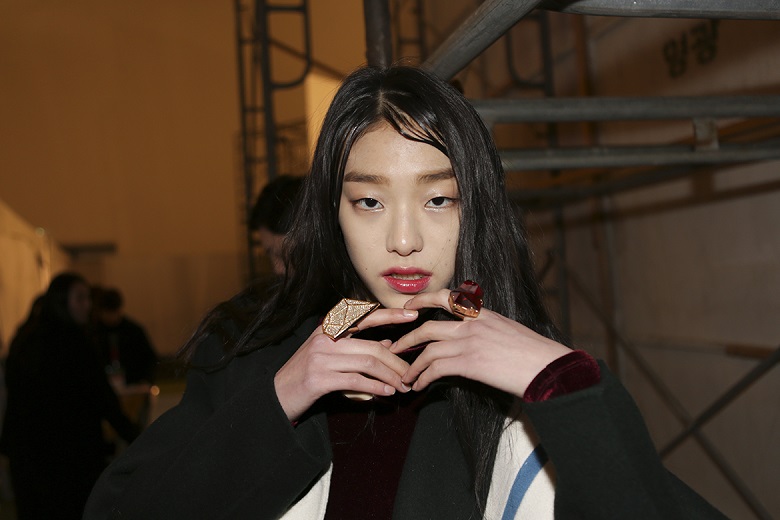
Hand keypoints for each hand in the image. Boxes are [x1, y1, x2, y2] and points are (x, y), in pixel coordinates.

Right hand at [274, 308, 416, 420]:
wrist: (276, 394)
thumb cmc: (307, 374)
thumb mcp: (330, 355)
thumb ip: (358, 347)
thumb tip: (391, 342)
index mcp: (328, 328)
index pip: (365, 316)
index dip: (390, 315)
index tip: (412, 315)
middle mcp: (324, 338)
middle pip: (373, 346)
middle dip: (397, 362)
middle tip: (411, 374)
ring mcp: (320, 357)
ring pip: (368, 363)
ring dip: (390, 377)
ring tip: (403, 387)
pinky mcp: (319, 378)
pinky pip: (356, 381)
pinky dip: (376, 387)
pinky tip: (386, 393)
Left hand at [390, 290, 569, 397]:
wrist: (549, 367)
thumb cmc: (535, 355)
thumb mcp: (509, 332)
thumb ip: (487, 330)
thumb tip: (474, 339)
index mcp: (483, 313)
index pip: (446, 298)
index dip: (422, 300)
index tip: (408, 307)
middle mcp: (474, 324)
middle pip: (427, 326)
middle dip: (406, 338)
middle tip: (394, 348)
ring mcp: (470, 342)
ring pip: (427, 349)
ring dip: (411, 364)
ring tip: (403, 376)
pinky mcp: (470, 363)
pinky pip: (436, 368)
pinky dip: (422, 377)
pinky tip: (418, 386)